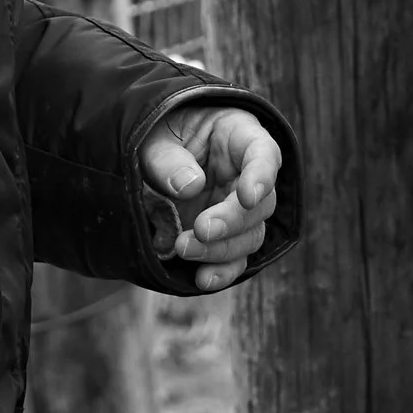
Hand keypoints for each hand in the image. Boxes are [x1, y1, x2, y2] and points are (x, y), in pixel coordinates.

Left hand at [139, 103, 282, 293]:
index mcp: (238, 135)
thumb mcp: (153, 136)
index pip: (264, 153)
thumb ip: (167, 159)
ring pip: (250, 237)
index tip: (248, 196)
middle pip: (261, 204)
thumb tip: (191, 186)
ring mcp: (237, 209)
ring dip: (221, 250)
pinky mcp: (224, 237)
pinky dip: (221, 272)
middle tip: (201, 229)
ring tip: (183, 249)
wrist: (148, 156)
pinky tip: (202, 279)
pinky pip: (234, 259)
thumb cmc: (156, 134)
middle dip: (232, 221)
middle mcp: (246, 175)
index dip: (261, 176)